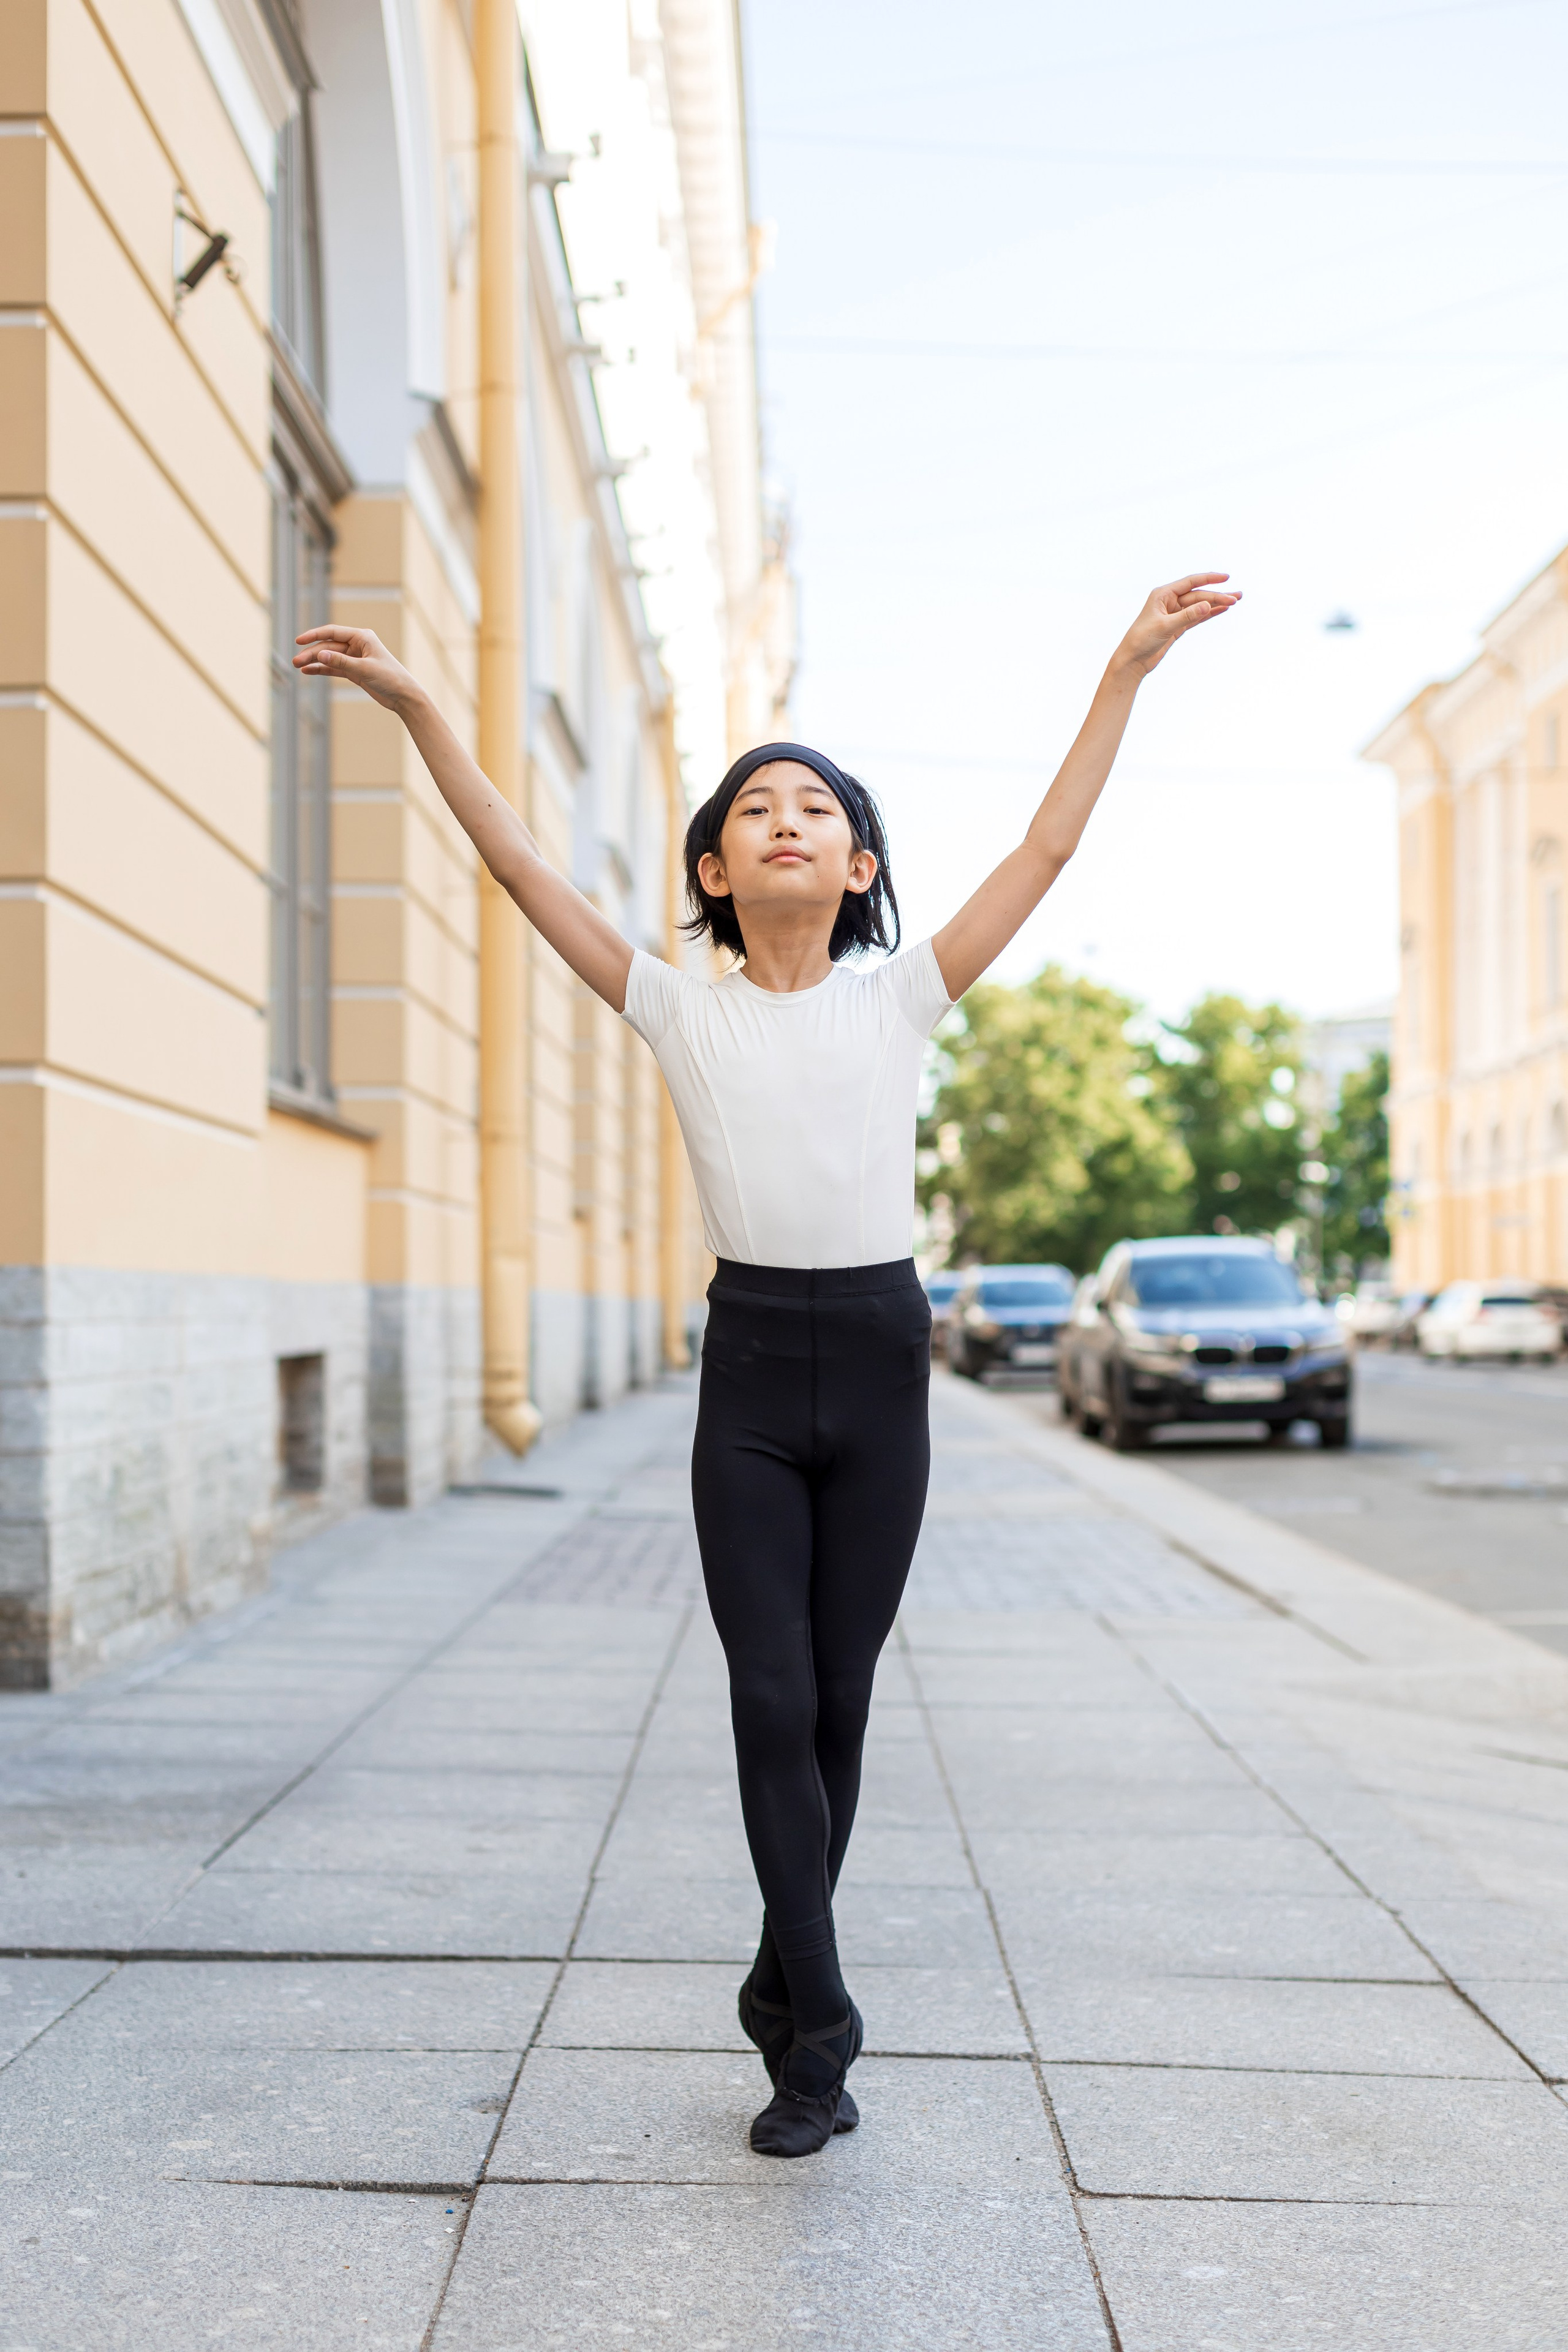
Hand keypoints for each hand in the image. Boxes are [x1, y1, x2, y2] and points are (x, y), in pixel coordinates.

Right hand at [293, 625, 422, 711]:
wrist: (404, 696)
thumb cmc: (390, 678)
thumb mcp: (364, 669)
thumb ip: (341, 662)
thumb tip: (320, 654)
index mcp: (362, 637)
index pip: (333, 632)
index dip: (315, 635)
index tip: (299, 641)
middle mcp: (358, 645)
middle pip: (329, 646)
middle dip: (312, 653)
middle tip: (295, 661)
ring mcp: (355, 658)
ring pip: (330, 657)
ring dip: (314, 661)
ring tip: (298, 666)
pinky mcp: (355, 671)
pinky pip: (334, 668)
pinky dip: (322, 670)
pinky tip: (309, 671)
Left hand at [1114, 573, 1240, 677]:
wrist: (1133, 660)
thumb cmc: (1141, 640)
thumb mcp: (1165, 626)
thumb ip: (1187, 615)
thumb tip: (1208, 605)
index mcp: (1163, 594)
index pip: (1190, 582)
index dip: (1209, 579)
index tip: (1226, 578)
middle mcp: (1169, 601)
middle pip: (1198, 596)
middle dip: (1217, 596)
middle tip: (1237, 598)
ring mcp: (1174, 614)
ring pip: (1200, 606)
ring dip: (1216, 604)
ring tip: (1235, 601)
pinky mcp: (1177, 626)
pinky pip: (1196, 617)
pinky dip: (1209, 614)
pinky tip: (1222, 610)